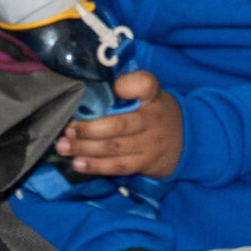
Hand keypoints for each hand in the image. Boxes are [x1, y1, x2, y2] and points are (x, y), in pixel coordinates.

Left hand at [58, 71, 182, 177]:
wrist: (188, 139)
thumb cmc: (153, 110)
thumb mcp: (148, 93)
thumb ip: (125, 87)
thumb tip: (87, 87)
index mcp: (151, 96)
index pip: (144, 84)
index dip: (128, 85)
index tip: (111, 88)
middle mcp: (152, 119)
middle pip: (119, 124)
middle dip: (88, 129)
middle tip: (67, 129)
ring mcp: (149, 143)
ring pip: (114, 147)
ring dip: (84, 148)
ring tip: (62, 147)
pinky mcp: (146, 163)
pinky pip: (118, 166)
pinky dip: (96, 166)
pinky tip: (78, 163)